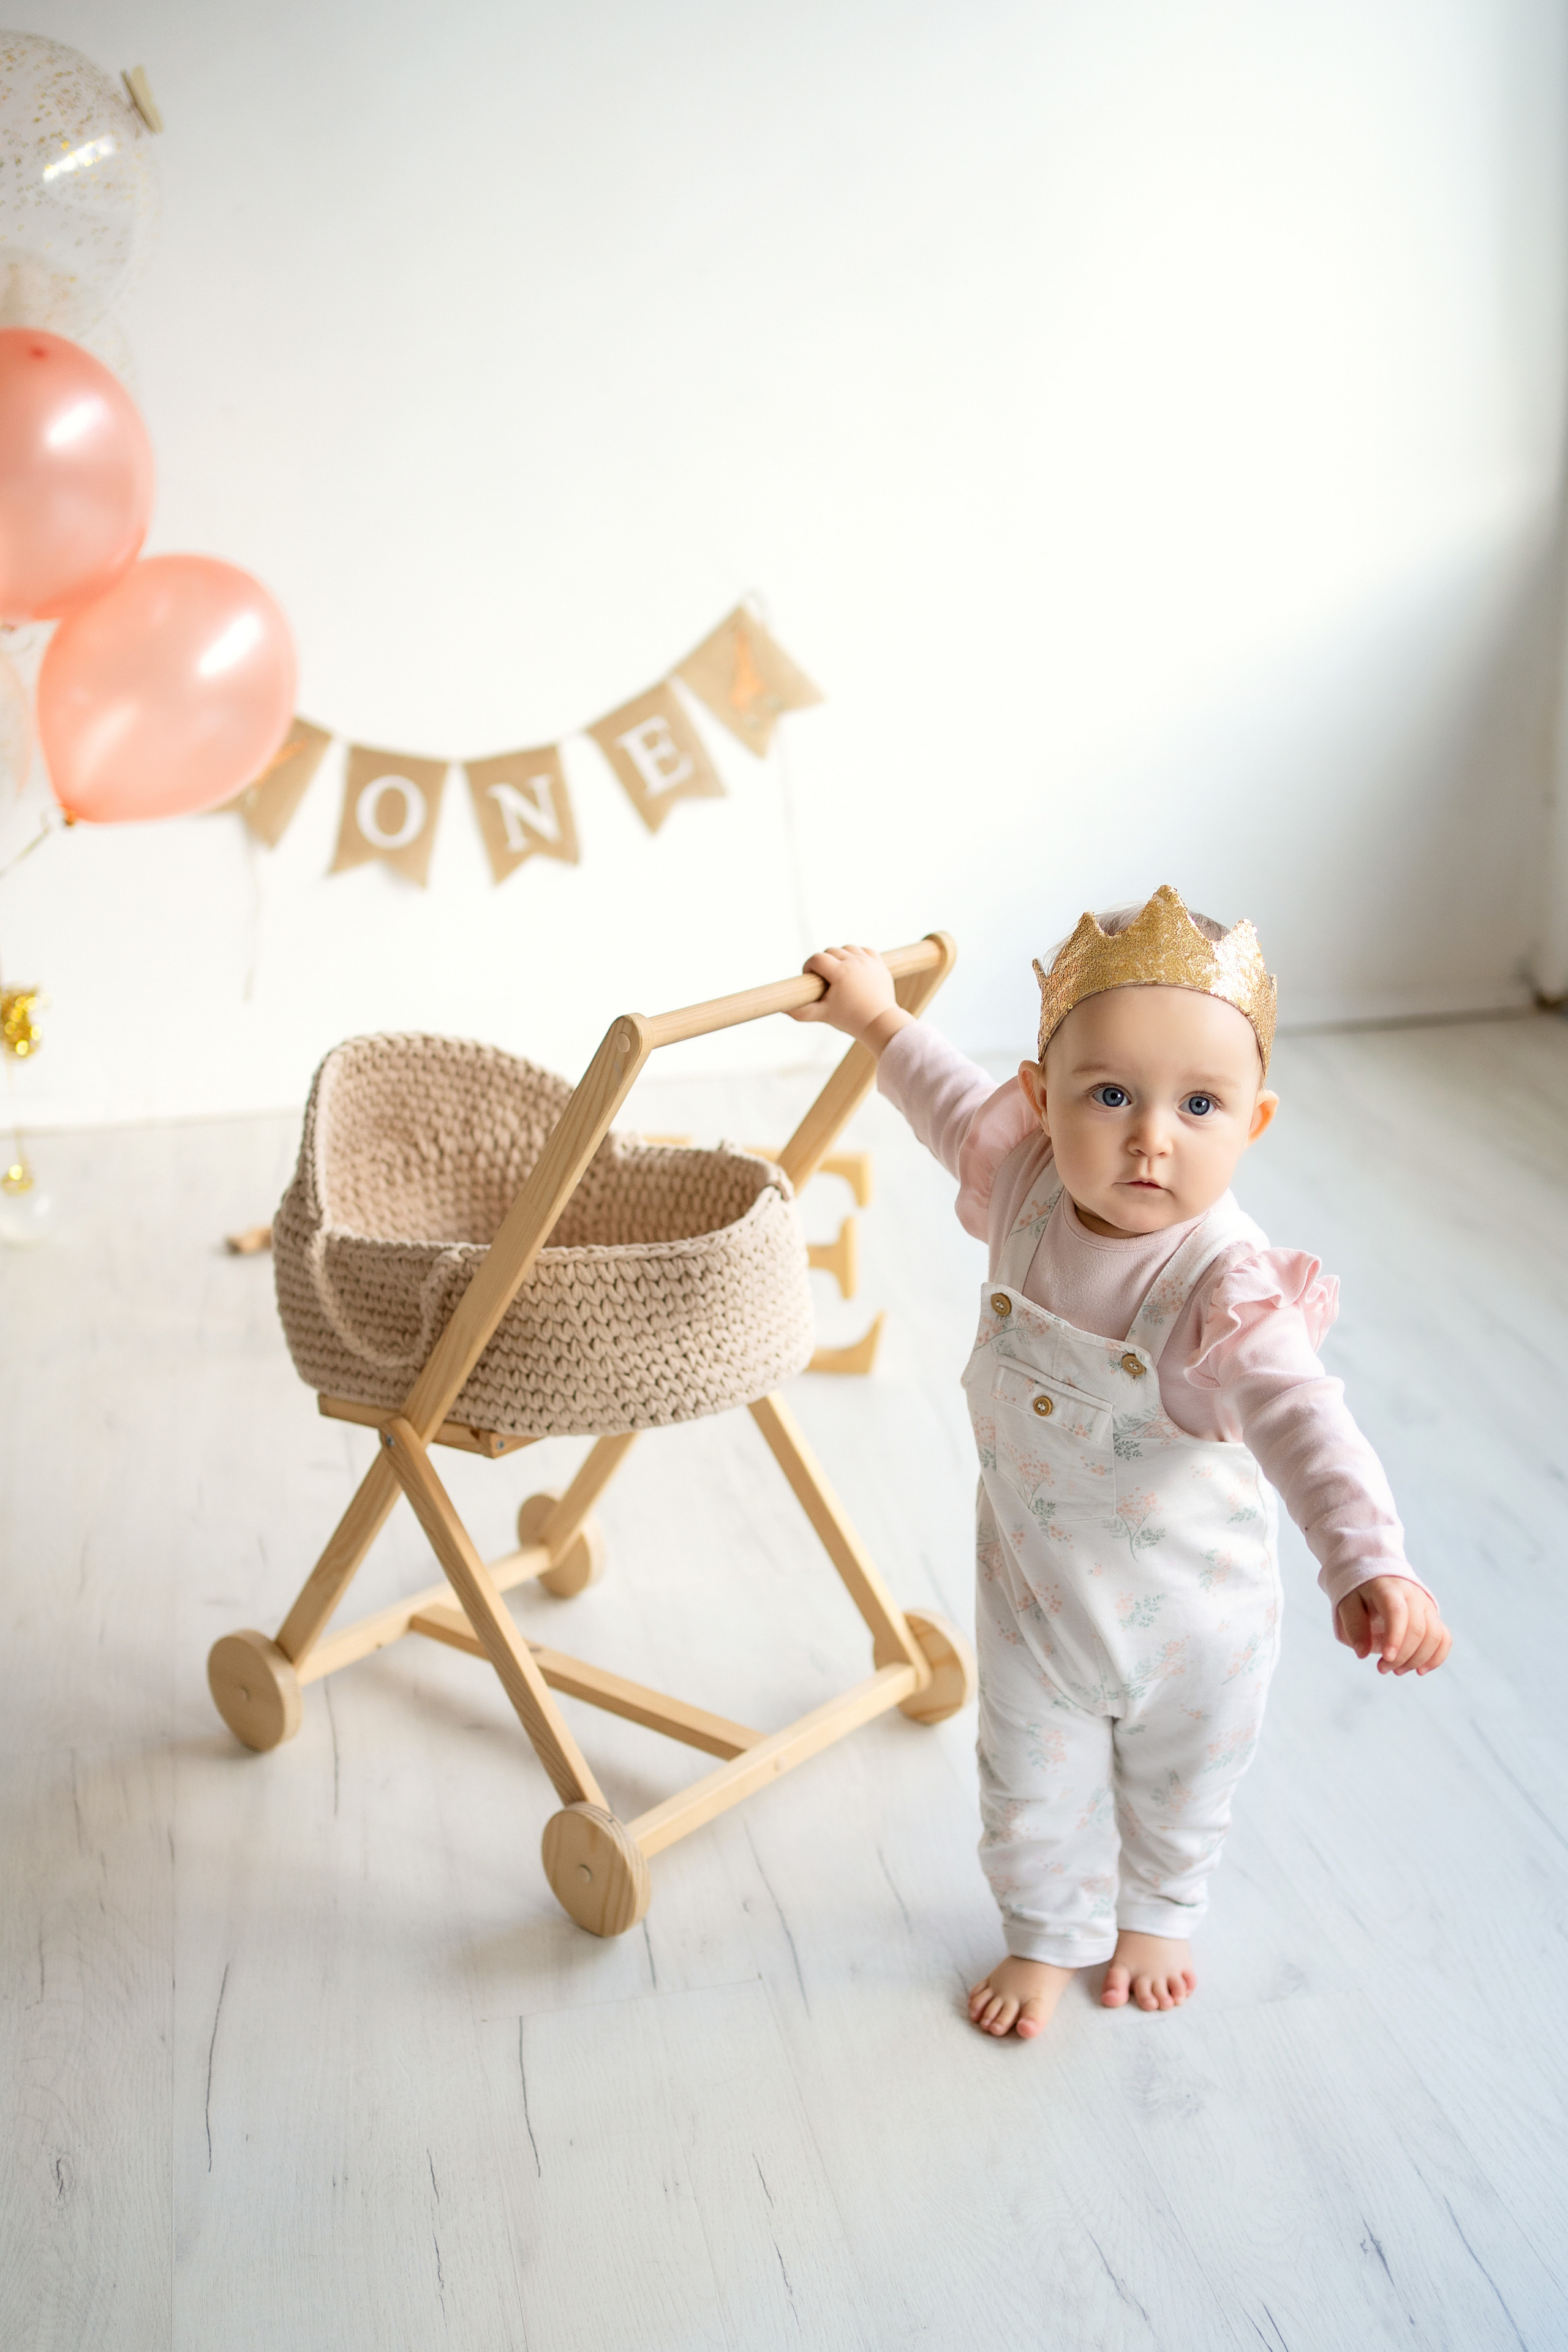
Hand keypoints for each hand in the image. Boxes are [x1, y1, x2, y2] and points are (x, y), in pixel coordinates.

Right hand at [789, 943, 912, 1055]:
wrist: (880, 1023)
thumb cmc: (850, 1019)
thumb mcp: (823, 1015)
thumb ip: (800, 1011)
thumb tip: (782, 1008)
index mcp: (840, 972)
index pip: (817, 959)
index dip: (809, 966)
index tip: (809, 978)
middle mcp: (855, 962)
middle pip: (831, 951)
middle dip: (824, 963)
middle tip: (823, 980)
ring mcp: (869, 961)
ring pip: (847, 948)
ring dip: (840, 957)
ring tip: (838, 973)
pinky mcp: (879, 964)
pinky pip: (864, 950)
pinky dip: (857, 956)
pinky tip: (853, 967)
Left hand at [1335, 1575, 1450, 1674]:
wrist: (1377, 1578)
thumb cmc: (1360, 1595)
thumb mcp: (1347, 1605)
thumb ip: (1353, 1627)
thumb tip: (1362, 1653)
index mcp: (1388, 1589)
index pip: (1398, 1612)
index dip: (1395, 1637)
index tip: (1386, 1658)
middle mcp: (1413, 1595)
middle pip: (1418, 1629)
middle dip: (1402, 1656)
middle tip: (1382, 1668)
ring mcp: (1426, 1606)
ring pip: (1434, 1636)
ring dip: (1417, 1660)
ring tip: (1397, 1671)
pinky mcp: (1434, 1617)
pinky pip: (1444, 1638)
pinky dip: (1436, 1658)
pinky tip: (1420, 1670)